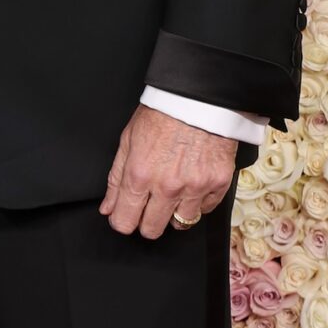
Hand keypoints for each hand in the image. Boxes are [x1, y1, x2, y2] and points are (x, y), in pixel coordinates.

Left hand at [101, 105, 235, 238]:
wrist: (200, 97)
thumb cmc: (162, 113)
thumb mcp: (128, 140)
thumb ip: (116, 178)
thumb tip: (108, 208)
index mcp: (140, 175)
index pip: (124, 222)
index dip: (122, 221)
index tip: (126, 215)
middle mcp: (167, 187)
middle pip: (152, 230)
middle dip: (146, 221)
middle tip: (149, 205)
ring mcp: (195, 187)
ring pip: (181, 224)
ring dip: (174, 213)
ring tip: (173, 193)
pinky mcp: (218, 183)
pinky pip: (205, 209)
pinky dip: (198, 202)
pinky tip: (192, 184)